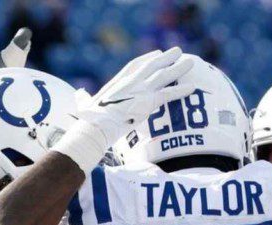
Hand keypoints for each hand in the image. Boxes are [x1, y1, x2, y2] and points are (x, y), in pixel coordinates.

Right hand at [76, 47, 195, 146]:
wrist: (96, 126)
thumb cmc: (89, 119)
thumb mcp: (85, 104)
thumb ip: (84, 98)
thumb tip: (79, 95)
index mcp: (118, 81)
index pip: (135, 65)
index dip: (148, 59)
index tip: (157, 54)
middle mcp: (131, 82)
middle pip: (153, 65)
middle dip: (166, 58)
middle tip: (178, 51)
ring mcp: (140, 90)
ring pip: (164, 76)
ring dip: (179, 69)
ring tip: (191, 62)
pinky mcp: (147, 102)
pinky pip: (168, 94)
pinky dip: (180, 91)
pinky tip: (192, 87)